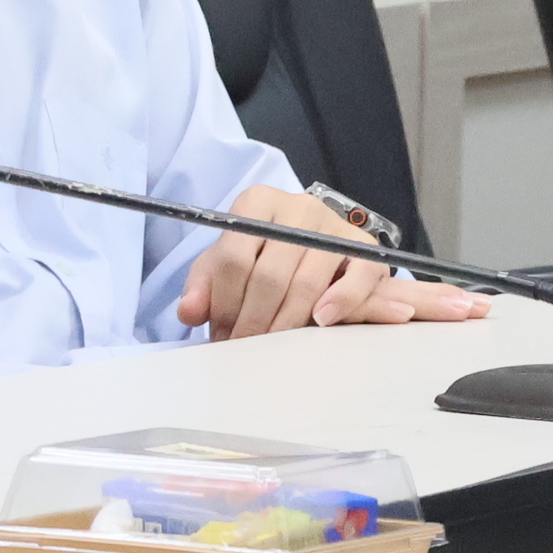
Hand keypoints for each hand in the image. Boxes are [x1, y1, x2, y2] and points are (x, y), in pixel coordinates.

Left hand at [175, 186, 498, 342]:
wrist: (304, 245)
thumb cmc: (257, 258)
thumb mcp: (222, 267)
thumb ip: (203, 287)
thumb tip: (189, 312)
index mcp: (257, 203)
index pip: (233, 258)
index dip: (223, 304)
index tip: (220, 334)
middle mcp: (298, 206)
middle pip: (269, 274)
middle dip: (253, 320)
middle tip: (245, 349)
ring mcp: (334, 225)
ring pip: (307, 282)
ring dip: (286, 322)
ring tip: (272, 348)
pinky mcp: (364, 246)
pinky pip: (358, 276)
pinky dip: (341, 301)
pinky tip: (321, 321)